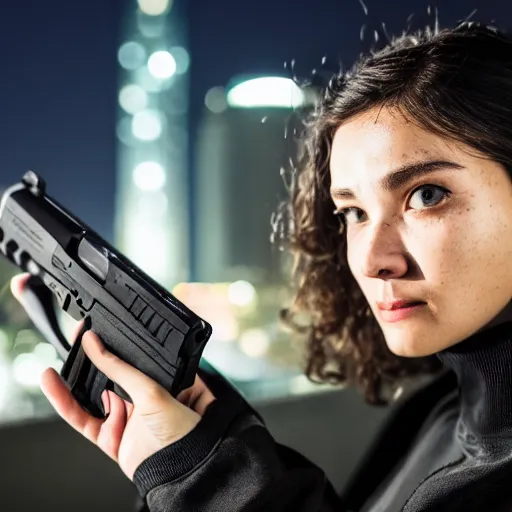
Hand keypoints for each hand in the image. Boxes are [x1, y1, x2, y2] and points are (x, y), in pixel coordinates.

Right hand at [10, 273, 216, 479]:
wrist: (180, 471)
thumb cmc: (184, 431)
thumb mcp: (153, 390)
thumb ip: (121, 368)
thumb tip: (96, 345)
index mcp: (160, 382)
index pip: (132, 358)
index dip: (113, 345)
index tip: (97, 330)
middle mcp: (142, 397)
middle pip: (110, 375)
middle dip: (92, 360)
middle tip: (77, 339)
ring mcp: (125, 417)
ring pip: (92, 396)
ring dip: (72, 381)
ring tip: (59, 363)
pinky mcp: (109, 436)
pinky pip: (83, 418)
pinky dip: (65, 403)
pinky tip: (53, 386)